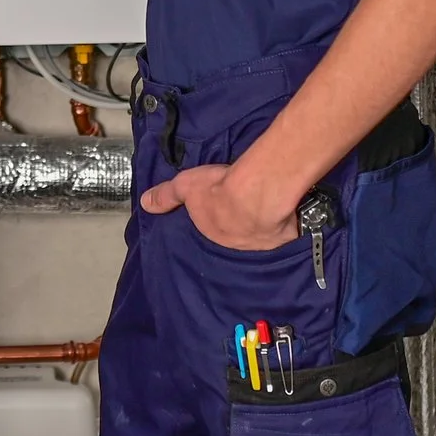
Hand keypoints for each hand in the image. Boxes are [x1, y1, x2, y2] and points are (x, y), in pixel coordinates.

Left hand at [140, 162, 297, 251]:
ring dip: (261, 235)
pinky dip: (285, 234)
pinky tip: (290, 225)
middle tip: (243, 220)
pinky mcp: (283, 243)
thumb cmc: (219, 190)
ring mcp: (260, 248)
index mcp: (212, 235)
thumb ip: (166, 195)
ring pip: (259, 243)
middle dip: (238, 234)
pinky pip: (283, 240)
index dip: (215, 227)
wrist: (257, 194)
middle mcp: (235, 247)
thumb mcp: (186, 186)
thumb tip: (145, 203)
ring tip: (266, 222)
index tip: (219, 220)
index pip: (212, 235)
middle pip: (236, 242)